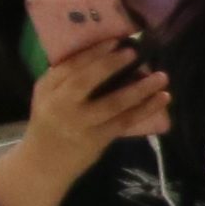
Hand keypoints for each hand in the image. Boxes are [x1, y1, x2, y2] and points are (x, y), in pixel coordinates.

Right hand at [16, 39, 172, 194]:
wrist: (42, 164)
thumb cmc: (49, 124)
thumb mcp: (46, 98)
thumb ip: (64, 79)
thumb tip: (99, 54)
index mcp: (47, 90)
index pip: (69, 66)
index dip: (93, 52)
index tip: (115, 40)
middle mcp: (61, 105)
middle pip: (86, 81)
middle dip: (111, 64)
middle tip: (134, 52)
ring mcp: (80, 124)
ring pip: (113, 103)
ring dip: (140, 89)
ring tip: (161, 77)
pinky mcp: (97, 139)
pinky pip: (125, 121)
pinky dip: (145, 109)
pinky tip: (161, 99)